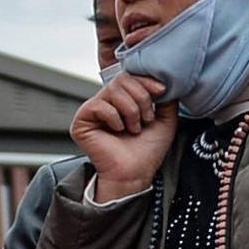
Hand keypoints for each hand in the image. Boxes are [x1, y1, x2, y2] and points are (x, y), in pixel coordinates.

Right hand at [70, 73, 176, 200]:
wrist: (135, 173)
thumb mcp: (165, 118)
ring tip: (134, 128)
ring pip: (113, 90)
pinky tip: (118, 131)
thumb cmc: (147, 151)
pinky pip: (99, 105)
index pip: (131, 76)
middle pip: (123, 79)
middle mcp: (107, 102)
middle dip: (141, 98)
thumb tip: (164, 80)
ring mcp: (93, 110)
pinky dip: (114, 118)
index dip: (146, 80)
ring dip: (131, 110)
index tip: (161, 91)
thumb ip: (166, 97)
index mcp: (123, 99)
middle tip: (146, 119)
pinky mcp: (81, 121)